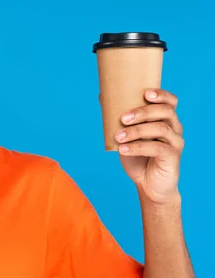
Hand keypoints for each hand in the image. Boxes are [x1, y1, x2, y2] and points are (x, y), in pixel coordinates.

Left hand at [114, 89, 183, 204]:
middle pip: (165, 112)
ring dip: (136, 131)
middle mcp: (174, 128)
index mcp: (166, 119)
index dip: (161, 95)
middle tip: (123, 118)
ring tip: (118, 136)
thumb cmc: (138, 157)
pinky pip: (157, 148)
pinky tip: (123, 149)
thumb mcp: (127, 136)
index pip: (170, 101)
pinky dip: (137, 147)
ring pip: (160, 129)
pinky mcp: (173, 157)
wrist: (148, 184)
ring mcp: (175, 142)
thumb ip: (120, 119)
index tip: (146, 93)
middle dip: (142, 112)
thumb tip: (103, 97)